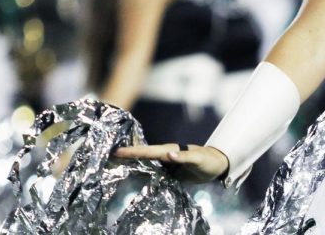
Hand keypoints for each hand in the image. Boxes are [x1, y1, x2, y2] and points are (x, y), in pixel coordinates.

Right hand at [114, 143, 229, 182]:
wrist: (217, 164)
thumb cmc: (209, 161)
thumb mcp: (198, 159)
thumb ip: (185, 157)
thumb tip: (169, 154)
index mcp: (171, 150)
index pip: (148, 151)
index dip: (133, 152)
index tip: (116, 152)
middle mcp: (166, 155)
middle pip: (143, 155)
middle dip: (126, 154)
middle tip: (107, 155)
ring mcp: (166, 163)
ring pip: (145, 162)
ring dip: (131, 162)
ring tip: (113, 163)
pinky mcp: (169, 171)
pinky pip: (152, 170)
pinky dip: (141, 170)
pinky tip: (131, 174)